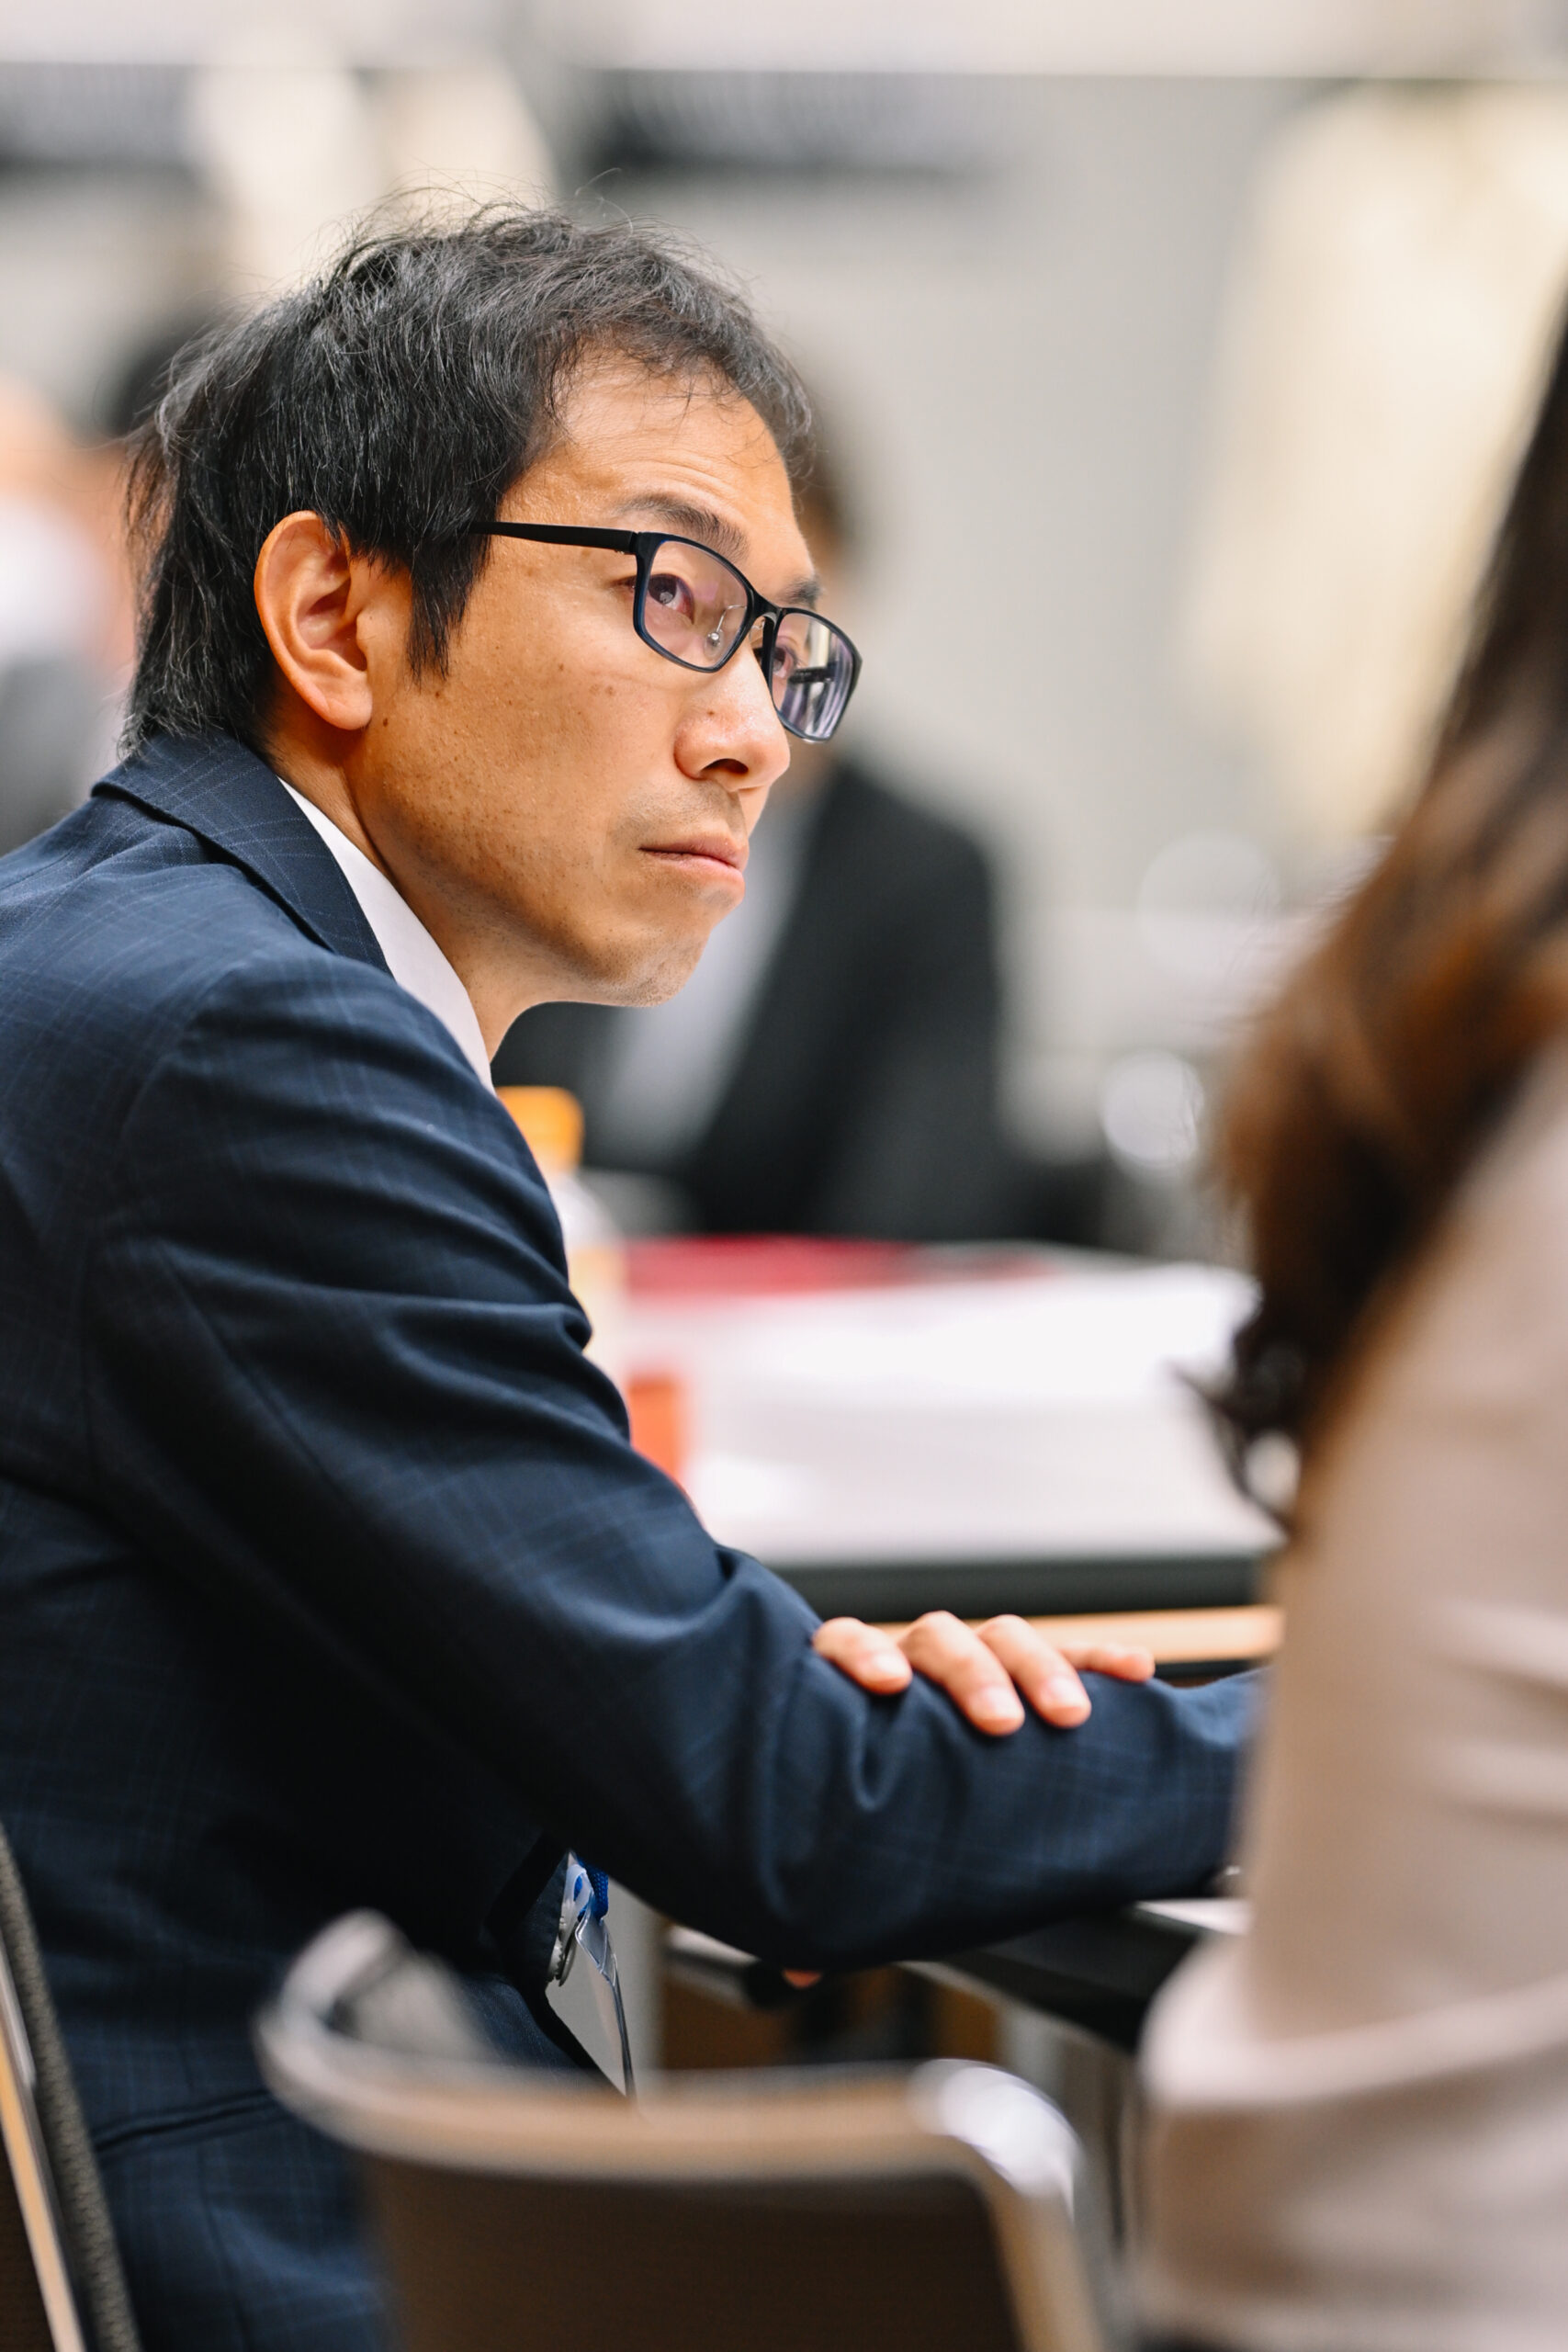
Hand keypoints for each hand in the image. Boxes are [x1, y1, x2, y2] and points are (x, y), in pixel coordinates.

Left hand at [782, 1612, 1156, 1989]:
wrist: (910, 1783)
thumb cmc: (877, 1811)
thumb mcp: (853, 1851)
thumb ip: (827, 1894)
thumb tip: (797, 1972)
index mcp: (857, 1691)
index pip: (847, 1645)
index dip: (863, 1655)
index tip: (889, 1685)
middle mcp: (915, 1664)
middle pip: (940, 1640)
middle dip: (973, 1675)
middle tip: (1001, 1722)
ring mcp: (976, 1662)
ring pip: (1005, 1639)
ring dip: (1041, 1667)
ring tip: (1069, 1713)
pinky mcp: (1034, 1671)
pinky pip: (1072, 1654)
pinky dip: (1099, 1659)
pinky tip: (1133, 1672)